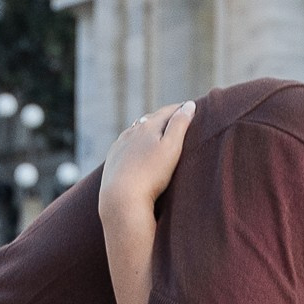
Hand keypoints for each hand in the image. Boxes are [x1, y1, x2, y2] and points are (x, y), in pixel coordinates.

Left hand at [102, 99, 193, 220]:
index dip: (180, 109)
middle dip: (164, 117)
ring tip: (157, 130)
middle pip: (150, 119)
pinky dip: (135, 141)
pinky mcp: (113, 160)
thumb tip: (189, 105)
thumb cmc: (150, 174)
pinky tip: (136, 147)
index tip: (190, 106)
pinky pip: (126, 144)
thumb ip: (180, 124)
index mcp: (147, 126)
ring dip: (148, 128)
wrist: (121, 198)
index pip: (167, 111)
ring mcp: (120, 145)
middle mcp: (131, 131)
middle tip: (177, 116)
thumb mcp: (172, 148)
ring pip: (136, 131)